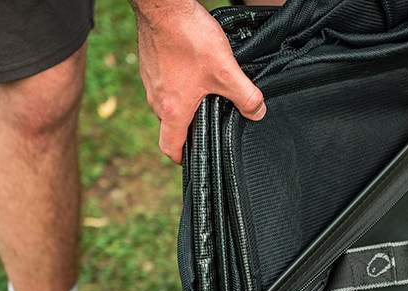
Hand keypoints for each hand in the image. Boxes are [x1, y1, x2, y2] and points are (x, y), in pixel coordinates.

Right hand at [131, 0, 265, 163]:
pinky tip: (194, 75)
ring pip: (166, 105)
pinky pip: (163, 85)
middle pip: (169, 127)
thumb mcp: (227, 72)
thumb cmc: (188, 39)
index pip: (169, 147)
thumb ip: (246, 97)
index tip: (194, 159)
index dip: (182, 158)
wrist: (163, 7)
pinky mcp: (150, 65)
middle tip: (207, 128)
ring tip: (205, 99)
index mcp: (173, 110)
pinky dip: (176, 87)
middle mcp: (156, 100)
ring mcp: (151, 82)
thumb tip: (258, 114)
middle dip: (187, 131)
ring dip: (183, 107)